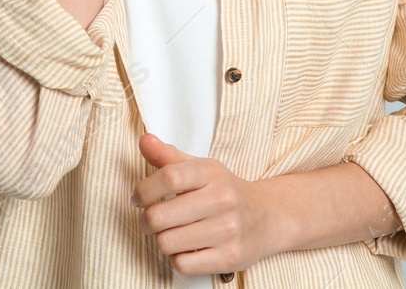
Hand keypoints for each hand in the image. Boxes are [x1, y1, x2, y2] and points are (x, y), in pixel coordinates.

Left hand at [131, 133, 288, 277]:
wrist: (267, 217)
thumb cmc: (224, 191)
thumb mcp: (200, 168)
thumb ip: (168, 156)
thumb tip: (144, 140)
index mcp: (211, 172)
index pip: (168, 178)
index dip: (143, 190)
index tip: (138, 197)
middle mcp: (221, 200)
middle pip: (159, 216)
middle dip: (146, 220)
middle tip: (150, 220)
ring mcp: (227, 230)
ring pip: (166, 242)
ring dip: (162, 240)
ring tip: (171, 233)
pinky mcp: (229, 257)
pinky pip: (182, 264)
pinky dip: (178, 258)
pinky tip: (186, 248)